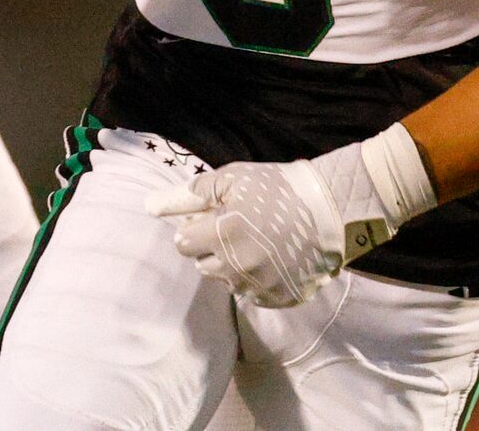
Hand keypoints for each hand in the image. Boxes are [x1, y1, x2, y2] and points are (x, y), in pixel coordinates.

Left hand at [147, 147, 394, 308]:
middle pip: (202, 266)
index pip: (183, 244)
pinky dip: (256, 280)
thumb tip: (150, 206)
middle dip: (211, 248)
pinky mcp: (278, 298)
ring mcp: (258, 286)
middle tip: (234, 229)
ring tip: (256, 242)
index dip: (194, 229)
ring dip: (233, 265)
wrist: (328, 208)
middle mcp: (237, 266)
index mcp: (221, 235)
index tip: (212, 219)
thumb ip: (190, 194)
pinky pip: (252, 295)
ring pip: (227, 281)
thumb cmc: (276, 188)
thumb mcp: (232, 180)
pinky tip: (271, 259)